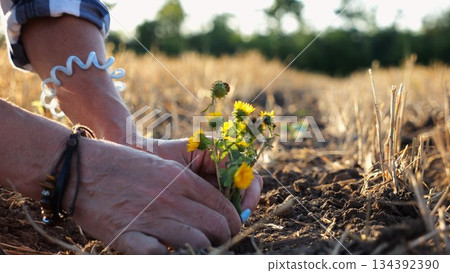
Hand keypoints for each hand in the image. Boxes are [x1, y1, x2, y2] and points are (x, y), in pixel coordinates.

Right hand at [68, 138, 240, 253]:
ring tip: (200, 252)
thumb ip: (185, 186)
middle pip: (217, 227)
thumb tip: (207, 207)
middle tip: (219, 243)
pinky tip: (170, 255)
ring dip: (203, 251)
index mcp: (181, 179)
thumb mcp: (159, 166)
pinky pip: (159, 256)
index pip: (222, 206)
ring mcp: (151, 217)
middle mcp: (172, 198)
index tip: (231, 229)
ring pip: (198, 243)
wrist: (79, 168)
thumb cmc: (120, 164)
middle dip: (224, 238)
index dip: (233, 221)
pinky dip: (170, 258)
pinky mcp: (128, 236)